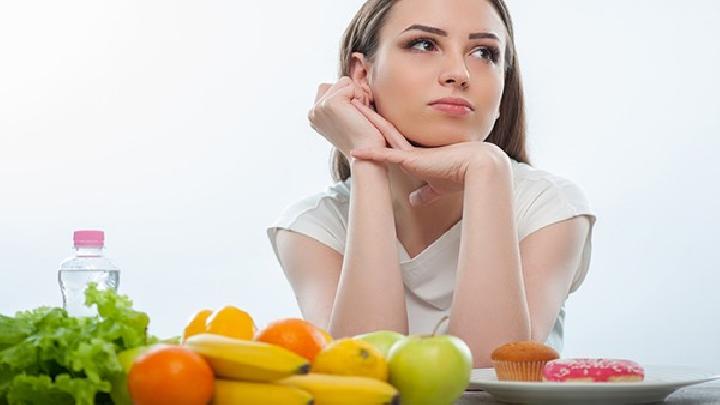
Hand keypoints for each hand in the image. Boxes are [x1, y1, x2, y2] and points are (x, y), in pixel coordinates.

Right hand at [308, 77, 408, 156]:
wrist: (367, 157)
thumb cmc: (364, 140)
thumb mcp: (346, 120)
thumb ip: (340, 104)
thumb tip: (345, 83)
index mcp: (314, 116)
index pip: (331, 88)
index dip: (348, 97)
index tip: (353, 118)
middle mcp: (313, 111)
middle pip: (337, 83)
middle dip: (353, 94)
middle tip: (357, 117)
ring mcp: (320, 107)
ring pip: (344, 82)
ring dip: (358, 96)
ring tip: (359, 116)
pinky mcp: (330, 103)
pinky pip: (350, 85)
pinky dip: (361, 97)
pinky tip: (360, 115)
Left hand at [349, 103, 509, 206]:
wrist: (478, 167)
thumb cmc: (461, 176)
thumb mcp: (437, 188)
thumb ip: (425, 193)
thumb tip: (414, 201)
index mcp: (415, 156)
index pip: (392, 143)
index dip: (379, 133)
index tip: (366, 126)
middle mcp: (410, 151)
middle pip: (383, 131)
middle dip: (368, 118)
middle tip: (353, 104)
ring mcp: (410, 153)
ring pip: (381, 135)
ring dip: (365, 123)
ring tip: (350, 108)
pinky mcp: (412, 160)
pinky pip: (386, 156)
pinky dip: (370, 155)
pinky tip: (355, 152)